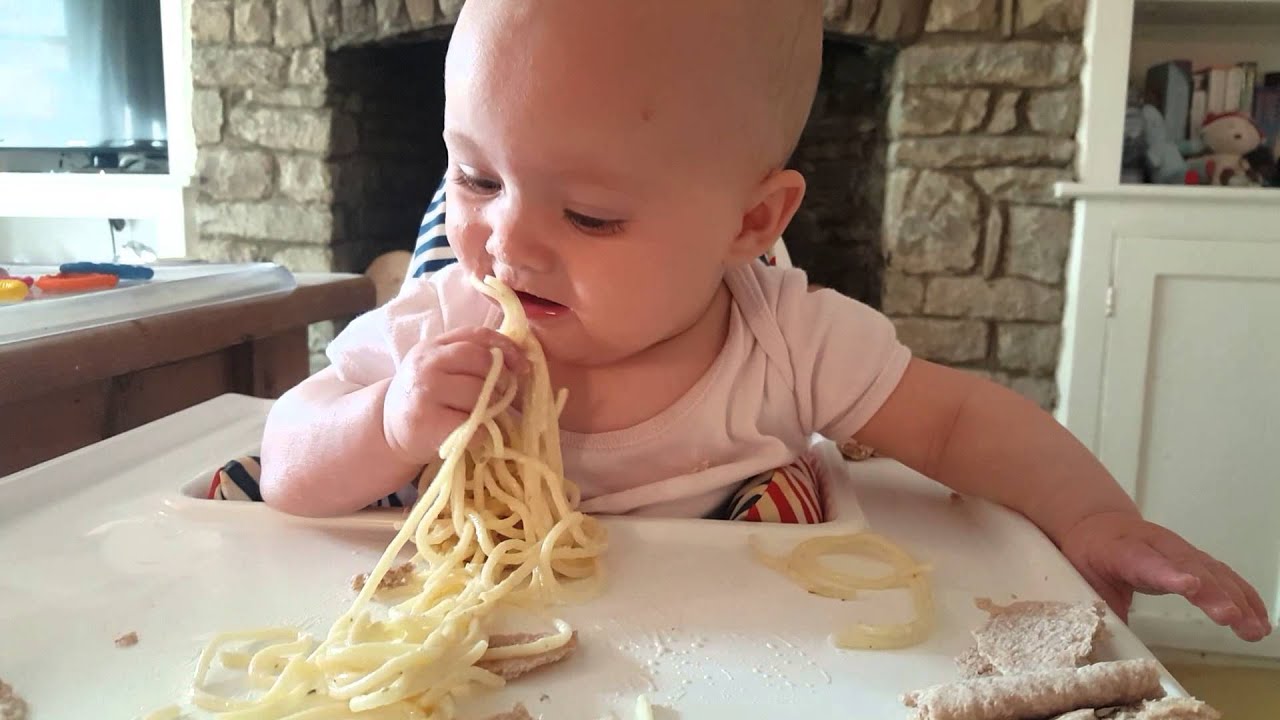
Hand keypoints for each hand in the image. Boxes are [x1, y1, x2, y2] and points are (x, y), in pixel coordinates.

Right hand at [383, 326, 528, 463]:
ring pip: (479, 394)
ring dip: (493, 408)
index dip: (506, 347)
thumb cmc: (425, 398)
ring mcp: (425, 393)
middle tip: (504, 396)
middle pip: (482, 363)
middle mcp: (427, 365)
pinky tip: (476, 435)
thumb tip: (520, 363)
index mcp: (433, 346)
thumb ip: (469, 357)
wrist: (388, 429)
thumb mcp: (440, 368)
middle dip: (502, 381)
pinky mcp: (427, 423)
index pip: (477, 336)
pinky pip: (472, 425)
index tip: (523, 365)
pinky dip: (483, 433)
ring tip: (487, 416)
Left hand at [1060, 510, 1271, 641]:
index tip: (1190, 586)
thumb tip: (1110, 650)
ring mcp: (1180, 550)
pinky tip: (1259, 618)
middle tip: (1231, 617)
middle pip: (1188, 567)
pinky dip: (1243, 596)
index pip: (1146, 562)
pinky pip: (1224, 575)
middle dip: (1212, 592)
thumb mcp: (1084, 581)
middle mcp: (1156, 546)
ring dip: (1236, 600)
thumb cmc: (1091, 557)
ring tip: (1253, 629)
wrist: (1099, 525)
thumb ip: (1100, 612)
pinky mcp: (1196, 559)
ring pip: (1212, 571)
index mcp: (1123, 550)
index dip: (1169, 574)